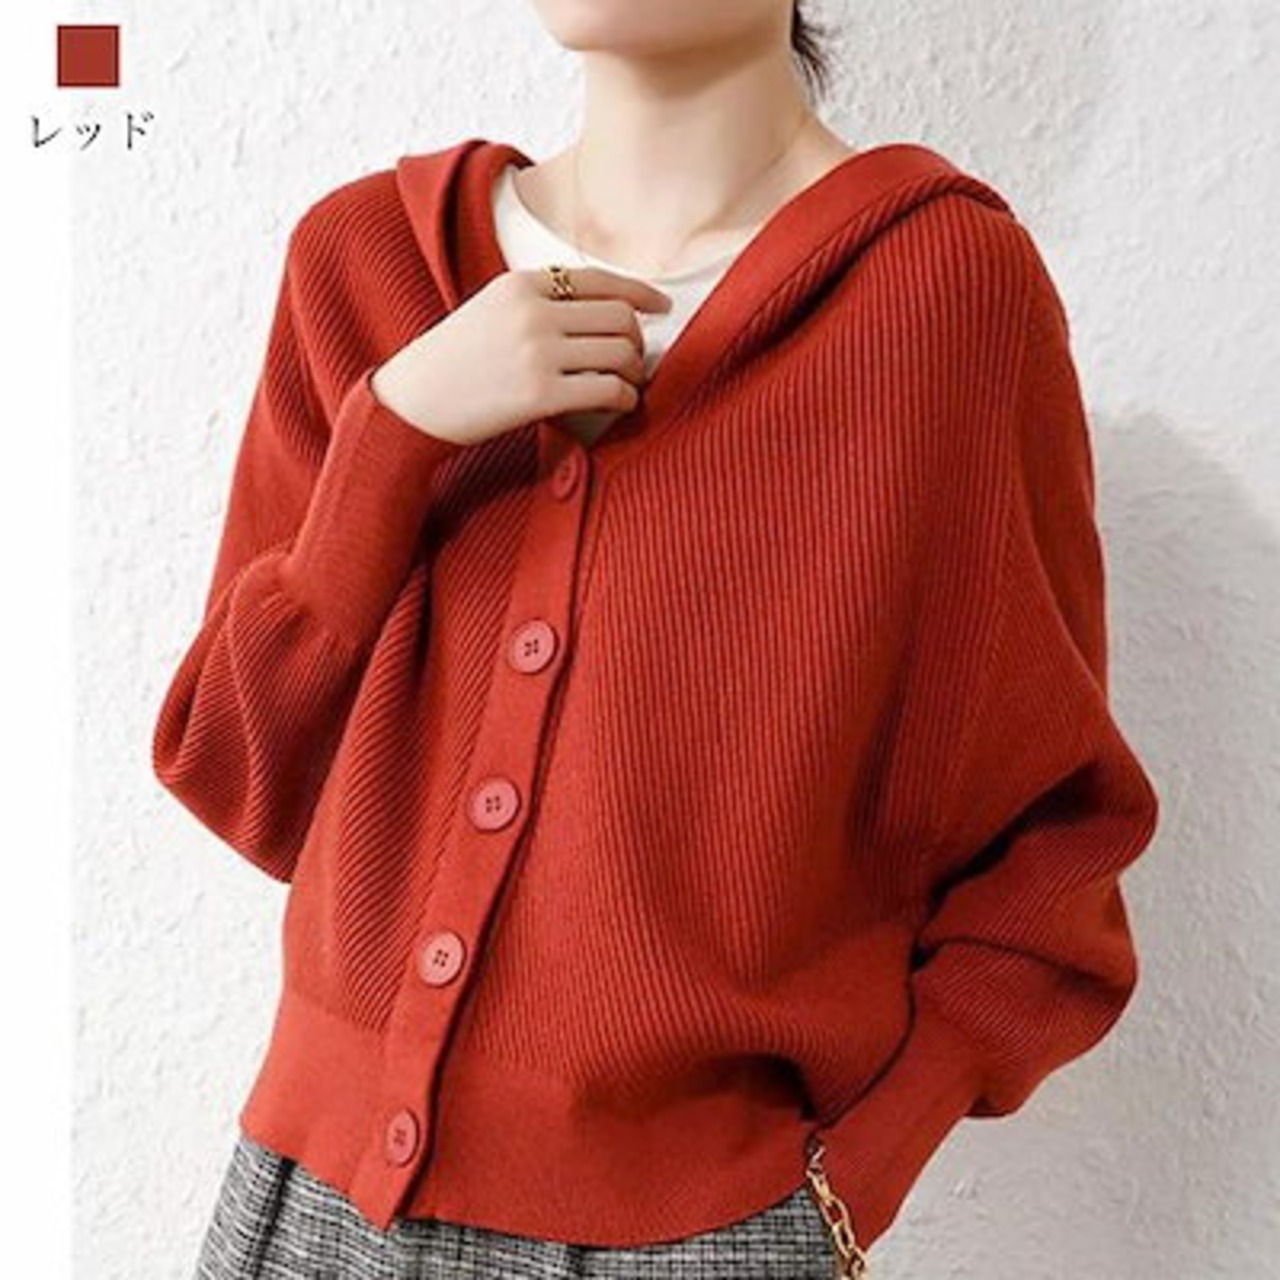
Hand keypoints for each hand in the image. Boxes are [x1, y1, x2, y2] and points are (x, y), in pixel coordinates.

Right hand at [370, 266, 672, 447]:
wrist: (414, 402)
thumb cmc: (455, 362)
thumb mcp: (492, 310)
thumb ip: (540, 303)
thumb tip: (602, 311)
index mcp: (522, 284)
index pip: (600, 279)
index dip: (640, 293)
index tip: (661, 306)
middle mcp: (534, 312)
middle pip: (619, 317)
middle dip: (637, 340)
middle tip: (635, 361)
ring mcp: (538, 353)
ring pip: (621, 353)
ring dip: (635, 372)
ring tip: (627, 385)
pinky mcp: (540, 395)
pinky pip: (608, 390)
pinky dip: (625, 398)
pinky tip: (620, 404)